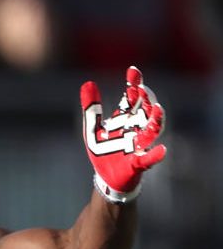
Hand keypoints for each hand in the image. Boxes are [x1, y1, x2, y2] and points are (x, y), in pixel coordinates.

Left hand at [81, 66, 165, 201]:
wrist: (106, 178)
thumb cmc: (103, 152)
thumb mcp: (92, 129)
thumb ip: (91, 108)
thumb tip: (87, 83)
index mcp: (125, 120)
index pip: (132, 98)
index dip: (134, 84)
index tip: (133, 70)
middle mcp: (135, 130)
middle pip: (144, 111)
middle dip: (145, 100)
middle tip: (142, 89)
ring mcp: (138, 146)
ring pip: (150, 132)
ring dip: (155, 121)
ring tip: (158, 109)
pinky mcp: (137, 164)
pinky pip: (148, 159)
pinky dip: (155, 155)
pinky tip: (162, 150)